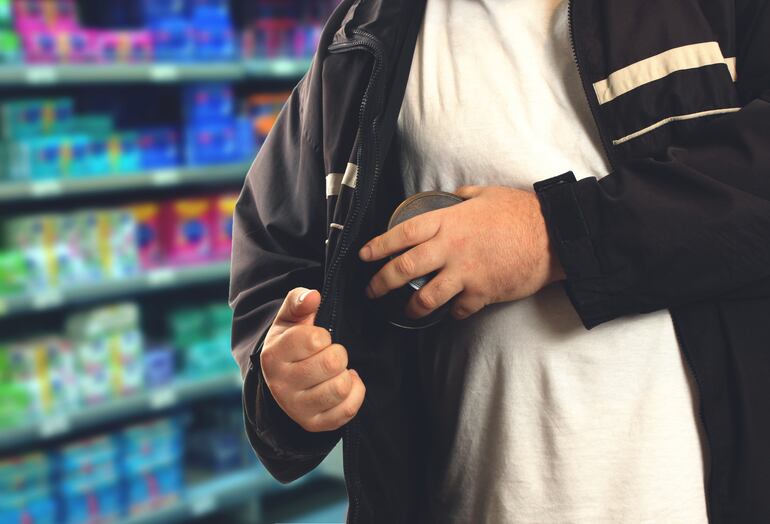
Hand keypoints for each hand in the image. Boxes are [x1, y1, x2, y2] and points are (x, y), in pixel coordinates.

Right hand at [260, 288, 365, 431]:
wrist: (282, 381)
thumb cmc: (290, 344)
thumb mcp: (289, 319)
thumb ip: (298, 301)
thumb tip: (313, 295)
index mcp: (273, 356)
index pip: (315, 339)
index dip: (324, 335)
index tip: (317, 339)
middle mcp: (281, 385)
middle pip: (332, 363)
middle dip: (337, 353)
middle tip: (329, 355)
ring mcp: (297, 408)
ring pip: (340, 387)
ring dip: (344, 374)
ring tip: (334, 370)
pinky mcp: (314, 424)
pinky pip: (348, 409)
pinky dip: (354, 392)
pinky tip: (344, 383)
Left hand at [358, 185, 565, 319]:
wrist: (554, 236)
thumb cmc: (522, 213)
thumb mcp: (487, 194)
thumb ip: (464, 197)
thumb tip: (454, 196)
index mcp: (448, 221)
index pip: (402, 234)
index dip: (379, 245)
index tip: (364, 255)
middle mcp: (451, 248)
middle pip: (404, 269)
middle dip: (382, 282)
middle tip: (372, 290)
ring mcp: (465, 272)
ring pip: (425, 296)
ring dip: (412, 306)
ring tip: (407, 310)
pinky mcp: (482, 292)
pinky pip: (459, 309)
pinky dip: (453, 313)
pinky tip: (453, 312)